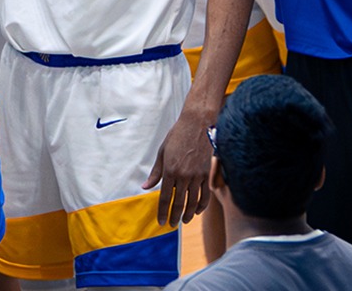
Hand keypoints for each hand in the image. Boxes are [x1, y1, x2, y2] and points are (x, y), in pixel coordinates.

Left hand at [144, 112, 210, 226]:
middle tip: (171, 225)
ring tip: (184, 221)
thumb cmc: (177, 137)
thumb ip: (155, 173)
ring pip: (193, 201)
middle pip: (179, 203)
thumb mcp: (162, 153)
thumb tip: (145, 187)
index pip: (164, 197)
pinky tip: (198, 211)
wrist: (197, 125)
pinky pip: (205, 194)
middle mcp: (183, 175)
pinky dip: (202, 205)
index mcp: (169, 170)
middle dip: (174, 216)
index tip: (161, 222)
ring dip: (189, 214)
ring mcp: (197, 175)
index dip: (162, 212)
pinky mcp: (206, 173)